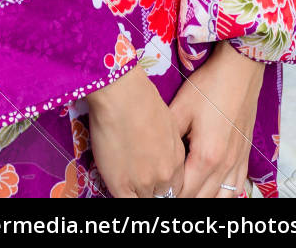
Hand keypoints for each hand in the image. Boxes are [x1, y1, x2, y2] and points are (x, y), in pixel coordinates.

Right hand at [87, 63, 185, 197]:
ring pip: (144, 199)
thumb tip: (157, 152)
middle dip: (151, 190)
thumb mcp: (166, 121)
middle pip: (161, 195)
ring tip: (127, 180)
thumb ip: (166, 145)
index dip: (162, 184)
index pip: (174, 185)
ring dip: (137, 192)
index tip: (153, 180)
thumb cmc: (142, 98)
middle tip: (138, 179)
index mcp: (177, 157)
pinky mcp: (122, 184)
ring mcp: (144, 181)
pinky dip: (123, 196)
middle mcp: (165, 173)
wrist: (123, 94)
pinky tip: (118, 184)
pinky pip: (125, 202)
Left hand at [168, 41, 265, 197]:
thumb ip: (167, 138)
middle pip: (201, 199)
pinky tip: (212, 191)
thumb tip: (153, 157)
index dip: (165, 196)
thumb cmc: (210, 85)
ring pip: (221, 198)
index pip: (183, 193)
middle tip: (164, 193)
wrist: (240, 68)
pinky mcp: (246, 155)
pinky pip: (237, 187)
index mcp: (206, 157)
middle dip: (181, 199)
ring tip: (187, 194)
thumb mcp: (180, 108)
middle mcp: (225, 166)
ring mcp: (238, 162)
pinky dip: (223, 194)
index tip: (153, 191)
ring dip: (202, 199)